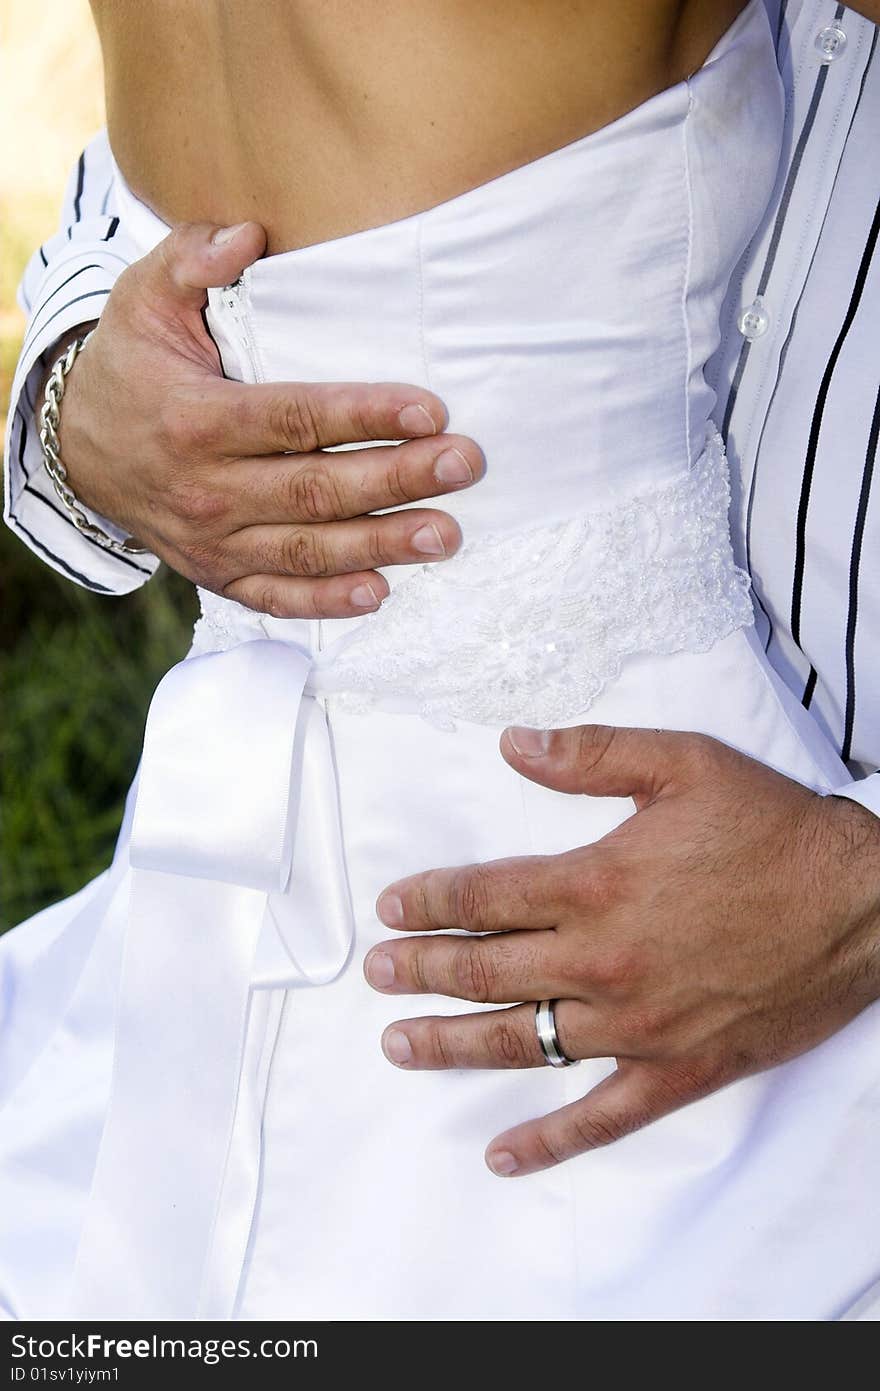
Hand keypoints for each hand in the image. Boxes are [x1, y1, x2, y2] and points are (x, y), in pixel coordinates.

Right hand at [53, 221, 482, 615]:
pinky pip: (275, 596)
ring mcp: (212, 541)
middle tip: (463, 465)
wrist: (76, 450)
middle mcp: (205, 490)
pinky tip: (379, 592)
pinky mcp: (218, 574)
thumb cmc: (131, 366)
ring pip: (306, 550)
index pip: (293, 419)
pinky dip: (325, 602)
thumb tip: (247, 235)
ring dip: (381, 545)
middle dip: (396, 479)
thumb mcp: (142, 300)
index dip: (363, 415)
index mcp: (195, 420)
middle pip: (314, 490)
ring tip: (446, 535)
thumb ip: (190, 260)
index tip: (429, 410)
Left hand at [365, 724, 879, 1175]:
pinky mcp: (677, 1070)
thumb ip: (591, 755)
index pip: (485, 896)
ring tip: (399, 1043)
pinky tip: (503, 1155)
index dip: (429, 901)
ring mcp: (636, 1025)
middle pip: (485, 971)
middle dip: (420, 970)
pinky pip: (601, 1117)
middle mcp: (603, 960)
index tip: (391, 909)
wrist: (864, 905)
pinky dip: (550, 1141)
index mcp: (597, 882)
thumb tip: (513, 744)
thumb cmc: (775, 831)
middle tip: (375, 973)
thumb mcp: (684, 765)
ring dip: (451, 1044)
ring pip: (521, 1041)